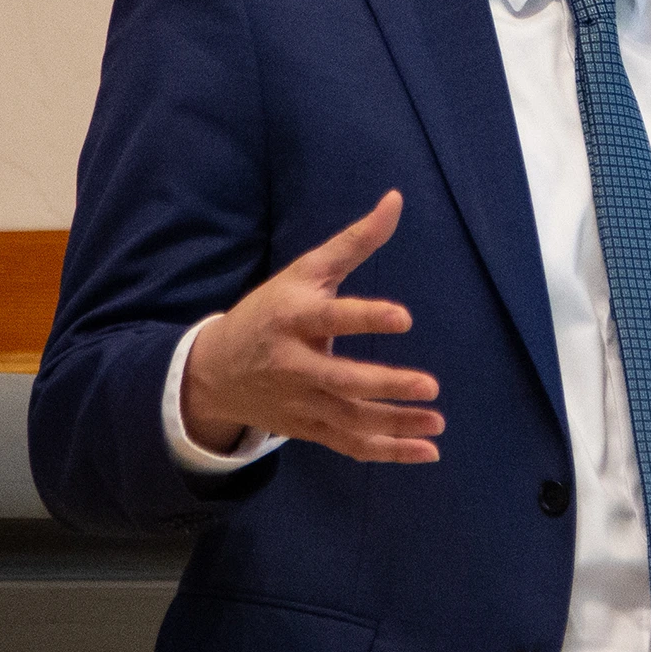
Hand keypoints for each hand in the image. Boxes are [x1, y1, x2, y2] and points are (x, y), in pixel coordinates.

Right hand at [181, 191, 442, 462]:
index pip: (332, 318)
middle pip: (342, 379)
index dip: (366, 318)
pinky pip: (349, 444)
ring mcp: (301, 401)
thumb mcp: (306, 270)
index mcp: (294, 319)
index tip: (405, 317)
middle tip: (430, 385)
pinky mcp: (308, 428)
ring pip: (350, 419)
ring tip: (437, 424)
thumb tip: (397, 199)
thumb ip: (355, 241)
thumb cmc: (272, 310)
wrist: (213, 371)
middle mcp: (295, 364)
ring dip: (395, 425)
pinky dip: (386, 452)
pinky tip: (426, 452)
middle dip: (386, 385)